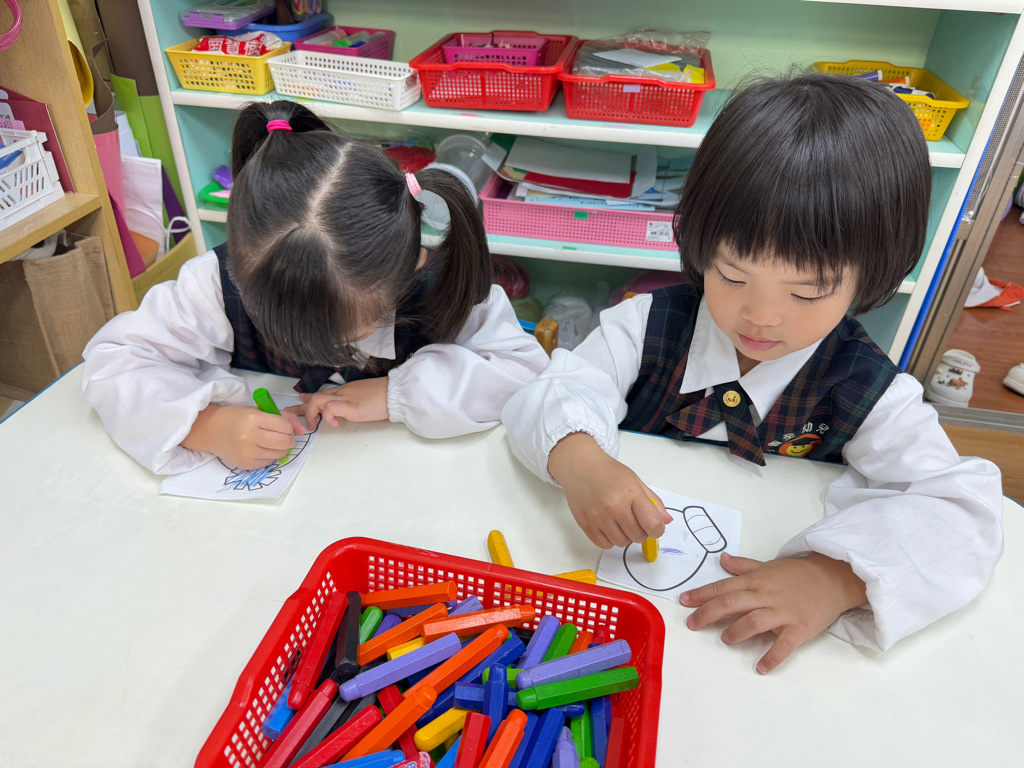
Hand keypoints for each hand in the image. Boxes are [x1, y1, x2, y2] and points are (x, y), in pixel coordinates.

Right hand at [181, 404, 304, 469]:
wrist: (211, 430)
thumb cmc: (236, 418)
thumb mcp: (258, 410)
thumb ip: (283, 418)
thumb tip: (303, 430)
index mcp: (253, 420)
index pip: (285, 427)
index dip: (289, 427)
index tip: (284, 426)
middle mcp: (250, 438)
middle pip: (285, 442)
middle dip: (288, 439)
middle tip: (281, 435)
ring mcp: (247, 453)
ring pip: (280, 454)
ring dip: (280, 448)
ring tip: (270, 441)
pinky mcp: (246, 465)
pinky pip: (269, 462)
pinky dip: (269, 455)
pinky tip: (261, 448)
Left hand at [295, 377, 389, 426]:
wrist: (396, 393)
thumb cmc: (384, 397)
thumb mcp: (363, 399)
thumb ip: (350, 403)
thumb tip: (341, 413)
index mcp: (346, 391)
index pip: (323, 393)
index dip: (309, 398)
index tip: (300, 401)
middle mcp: (343, 392)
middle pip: (316, 397)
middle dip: (301, 409)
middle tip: (292, 416)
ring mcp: (346, 398)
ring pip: (318, 400)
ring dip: (310, 414)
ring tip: (311, 426)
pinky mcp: (352, 407)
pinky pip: (331, 408)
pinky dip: (328, 416)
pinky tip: (333, 423)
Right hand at [547, 432, 671, 548]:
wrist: (580, 466)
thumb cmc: (608, 472)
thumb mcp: (635, 481)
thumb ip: (653, 502)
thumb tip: (666, 521)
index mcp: (630, 493)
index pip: (653, 524)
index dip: (657, 529)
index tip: (654, 526)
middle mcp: (614, 506)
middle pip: (639, 537)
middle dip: (640, 531)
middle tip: (633, 518)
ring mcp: (598, 517)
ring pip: (622, 543)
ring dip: (624, 535)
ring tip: (618, 520)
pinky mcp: (585, 525)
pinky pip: (605, 545)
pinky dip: (609, 539)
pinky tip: (607, 525)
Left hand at [680, 552, 867, 673]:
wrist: (833, 579)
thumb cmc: (798, 574)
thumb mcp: (768, 566)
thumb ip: (743, 566)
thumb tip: (721, 559)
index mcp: (756, 581)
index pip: (723, 587)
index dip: (701, 594)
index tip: (684, 601)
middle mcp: (766, 595)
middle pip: (731, 603)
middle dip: (708, 613)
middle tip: (692, 624)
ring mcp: (782, 612)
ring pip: (753, 621)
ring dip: (736, 631)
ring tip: (725, 639)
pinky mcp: (799, 628)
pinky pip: (784, 645)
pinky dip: (772, 657)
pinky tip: (761, 667)